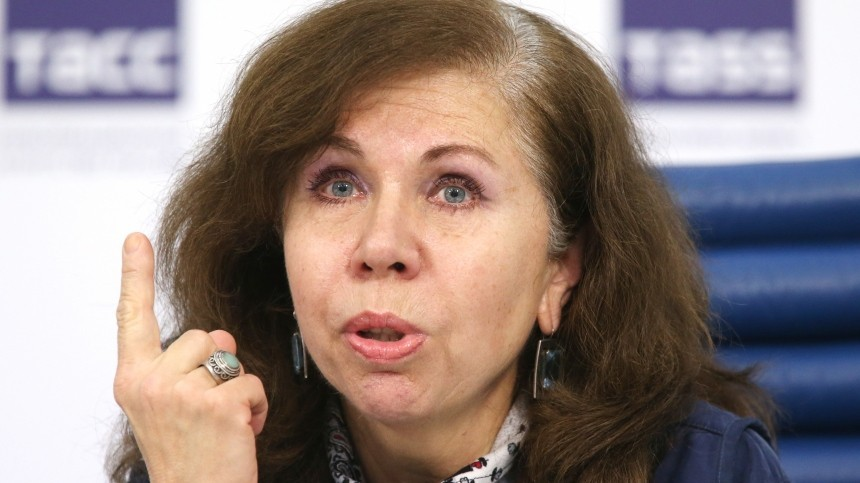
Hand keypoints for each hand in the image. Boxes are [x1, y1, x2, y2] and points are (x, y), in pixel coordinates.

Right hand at [113, 233, 267, 482]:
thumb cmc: (187, 454)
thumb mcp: (168, 406)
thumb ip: (182, 366)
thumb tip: (219, 337)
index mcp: (133, 379)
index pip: (132, 318)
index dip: (137, 275)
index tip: (136, 239)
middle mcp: (150, 382)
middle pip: (205, 335)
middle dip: (216, 365)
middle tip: (206, 409)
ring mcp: (182, 393)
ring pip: (230, 356)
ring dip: (236, 387)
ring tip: (220, 423)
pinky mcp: (217, 405)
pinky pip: (252, 382)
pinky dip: (256, 407)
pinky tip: (238, 433)